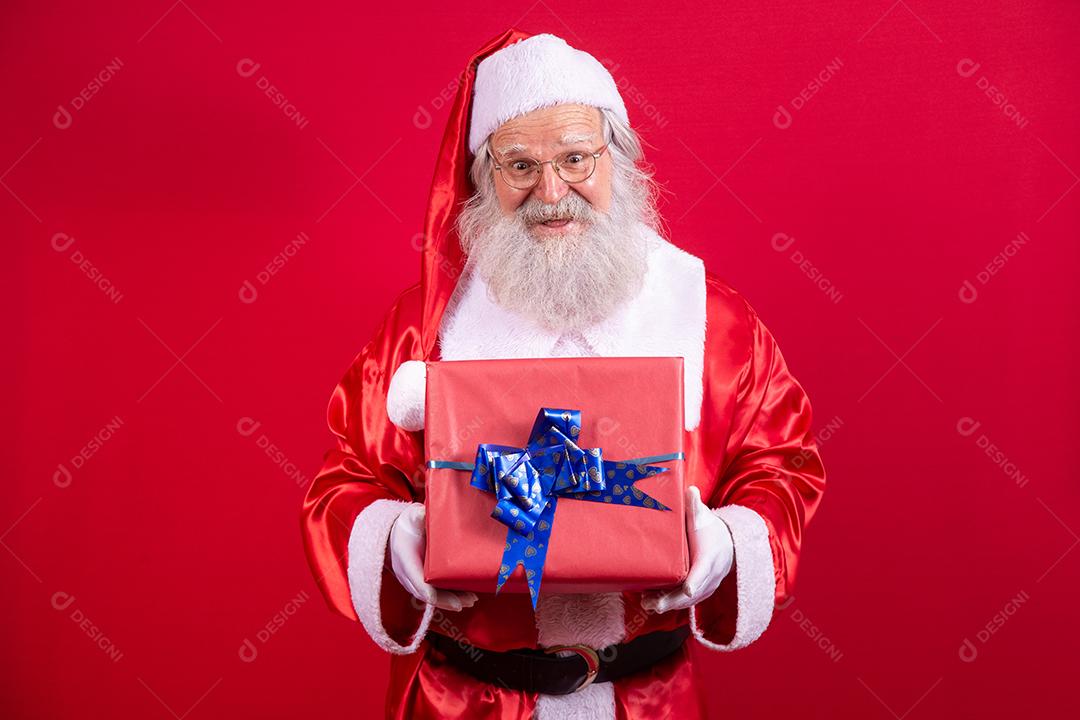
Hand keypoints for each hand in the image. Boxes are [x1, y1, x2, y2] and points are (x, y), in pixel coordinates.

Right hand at [388, 503, 477, 611]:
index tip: (434, 598)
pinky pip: (436, 593)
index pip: (414, 580)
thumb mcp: (411, 517)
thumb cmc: (408, 525)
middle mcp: (408, 575)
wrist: (399, 533)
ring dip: (451, 601)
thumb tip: (423, 514)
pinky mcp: (424, 582)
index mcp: (404, 559)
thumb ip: (417, 516)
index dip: (424, 590)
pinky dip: (450, 597)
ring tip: (470, 601)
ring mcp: (415, 581)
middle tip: (464, 602)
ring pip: (432, 597)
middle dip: (444, 600)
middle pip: (425, 594)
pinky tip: (466, 597)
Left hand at [641, 486, 733, 613]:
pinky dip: (671, 604)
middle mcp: (710, 575)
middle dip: (672, 600)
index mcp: (710, 556)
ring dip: (667, 604)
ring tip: (646, 604)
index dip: (695, 581)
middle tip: (652, 603)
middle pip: (692, 592)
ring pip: (687, 601)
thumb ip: (695, 506)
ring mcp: (706, 586)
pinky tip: (651, 602)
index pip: (704, 571)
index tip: (687, 589)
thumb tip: (690, 489)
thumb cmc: (710, 529)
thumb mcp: (704, 516)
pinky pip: (686, 602)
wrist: (728, 544)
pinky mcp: (700, 592)